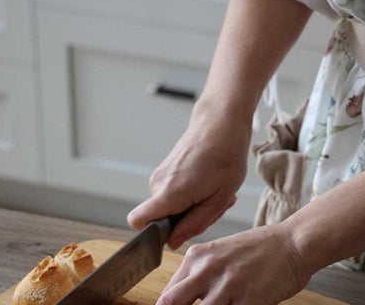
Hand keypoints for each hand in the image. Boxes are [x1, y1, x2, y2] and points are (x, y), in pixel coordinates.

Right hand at [127, 101, 250, 248]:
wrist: (221, 120)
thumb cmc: (226, 154)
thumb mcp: (220, 197)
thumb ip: (195, 224)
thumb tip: (172, 242)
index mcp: (170, 192)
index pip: (138, 222)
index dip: (153, 235)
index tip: (178, 231)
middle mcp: (158, 183)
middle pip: (162, 220)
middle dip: (187, 220)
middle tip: (214, 204)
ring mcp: (160, 174)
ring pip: (170, 207)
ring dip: (193, 206)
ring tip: (215, 190)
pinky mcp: (166, 169)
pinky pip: (173, 194)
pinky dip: (191, 195)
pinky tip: (210, 183)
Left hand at [157, 225, 309, 304]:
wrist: (293, 242)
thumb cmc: (258, 250)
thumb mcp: (220, 254)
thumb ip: (198, 276)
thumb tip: (175, 301)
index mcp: (197, 256)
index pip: (166, 296)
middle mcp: (208, 269)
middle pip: (172, 304)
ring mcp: (227, 285)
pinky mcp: (248, 301)